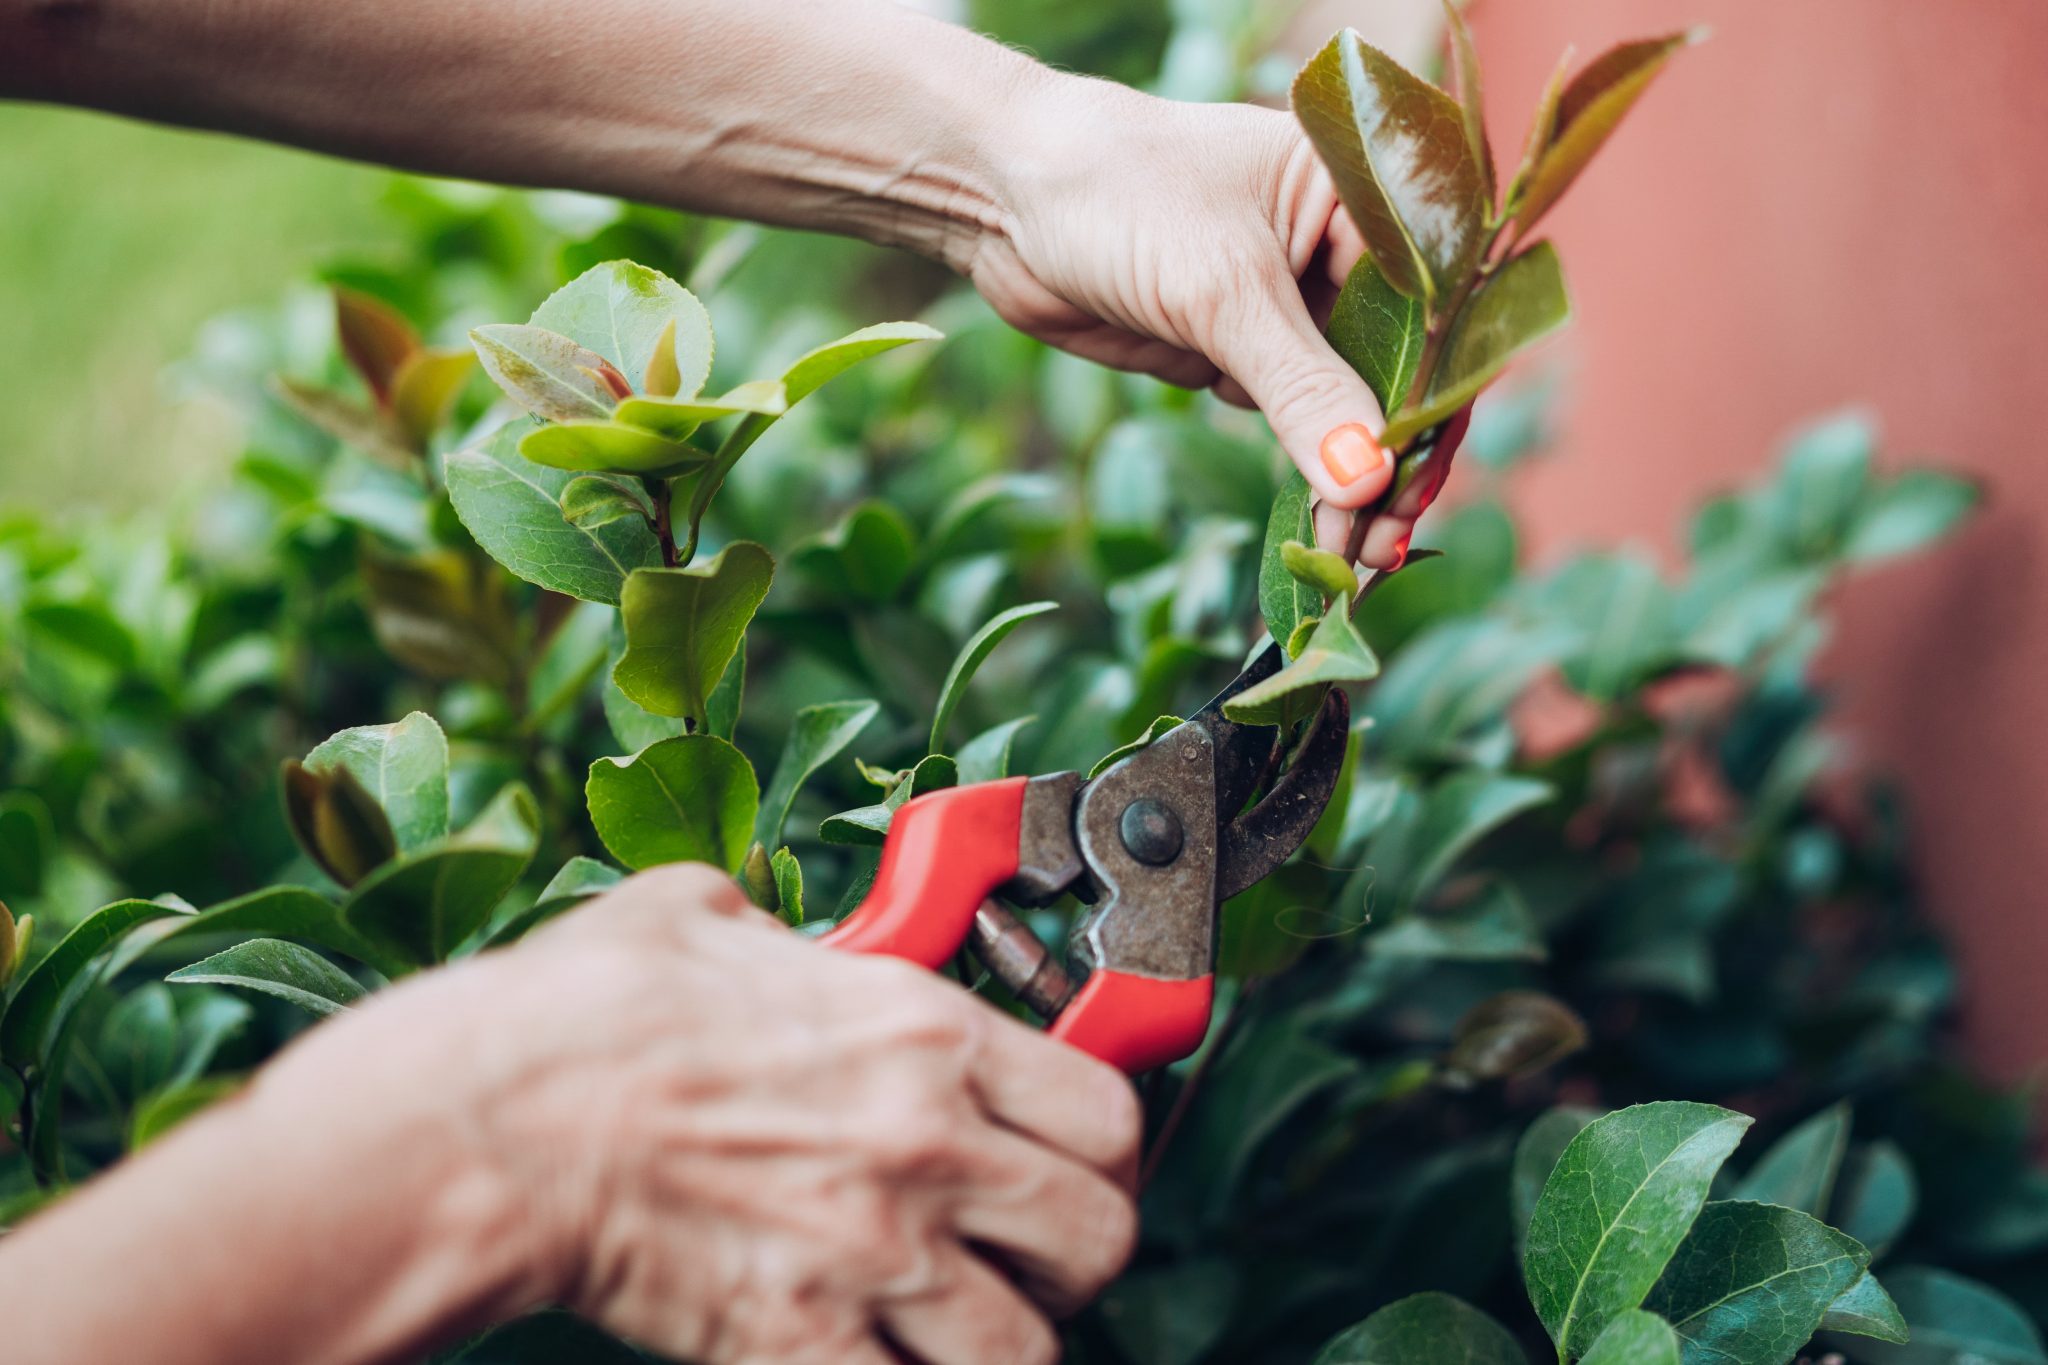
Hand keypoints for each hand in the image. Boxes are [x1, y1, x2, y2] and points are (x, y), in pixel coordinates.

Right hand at [294, 864, 1140, 1364]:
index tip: (1075, 1153)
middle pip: (1102, 1236)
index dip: (1107, 1145)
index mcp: (922, 1035)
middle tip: (1025, 1245)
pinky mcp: (801, 1343)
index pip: (1107, 1111)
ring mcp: (872, 1256)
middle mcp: (925, 1148)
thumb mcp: (708, 915)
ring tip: (957, 1318)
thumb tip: (791, 946)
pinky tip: (874, 1358)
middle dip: (1074, 1251)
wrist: (490, 1122)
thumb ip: (793, 939)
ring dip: (1003, 1339)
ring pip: (1030, 1349)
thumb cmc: (589, 1010)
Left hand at [972, 79, 1424, 564]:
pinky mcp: (1235, 343)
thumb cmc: (1120, 196)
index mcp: (1362, 197)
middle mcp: (1339, 247)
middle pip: (1397, 370)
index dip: (1430, 407)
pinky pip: (1284, 414)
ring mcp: (1287, 299)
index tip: (1413, 493)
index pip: (1431, 314)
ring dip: (1345, 479)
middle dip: (1388, 463)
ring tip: (1348, 555)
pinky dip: (1295, 465)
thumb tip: (1368, 480)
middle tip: (1382, 552)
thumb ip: (1301, 387)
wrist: (1006, 195)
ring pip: (1342, 404)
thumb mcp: (1222, 290)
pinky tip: (1312, 525)